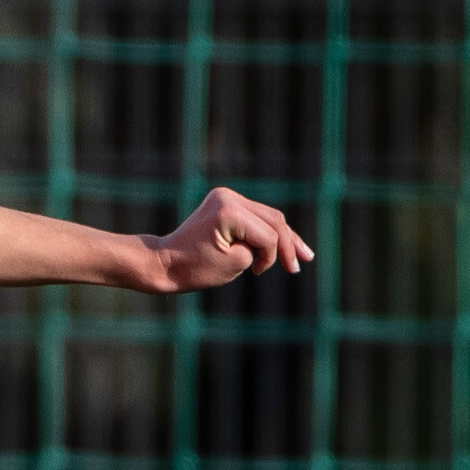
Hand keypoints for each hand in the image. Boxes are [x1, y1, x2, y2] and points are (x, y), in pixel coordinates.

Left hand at [147, 187, 311, 290]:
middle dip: (289, 242)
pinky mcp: (224, 202)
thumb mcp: (235, 263)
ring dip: (284, 236)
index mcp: (229, 210)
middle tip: (305, 261)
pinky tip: (284, 243)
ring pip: (267, 216)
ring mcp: (226, 196)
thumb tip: (274, 238)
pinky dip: (267, 231)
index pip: (267, 235)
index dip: (270, 257)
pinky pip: (254, 216)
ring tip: (304, 254)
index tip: (256, 272)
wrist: (164, 262)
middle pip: (273, 220)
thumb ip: (261, 248)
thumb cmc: (195, 268)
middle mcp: (229, 197)